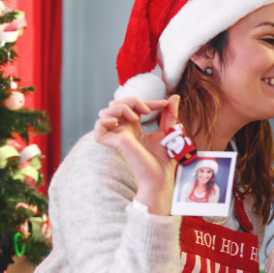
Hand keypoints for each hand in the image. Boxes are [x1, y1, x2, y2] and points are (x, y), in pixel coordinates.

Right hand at [93, 95, 179, 214]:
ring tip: (136, 118)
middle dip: (132, 100)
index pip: (133, 106)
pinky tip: (118, 122)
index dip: (148, 101)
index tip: (164, 103)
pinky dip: (105, 120)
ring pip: (105, 111)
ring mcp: (117, 136)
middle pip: (116, 104)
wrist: (161, 176)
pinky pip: (98, 128)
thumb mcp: (167, 131)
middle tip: (147, 111)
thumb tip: (175, 96)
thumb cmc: (163, 159)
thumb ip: (169, 114)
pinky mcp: (114, 143)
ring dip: (120, 107)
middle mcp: (123, 130)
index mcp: (134, 127)